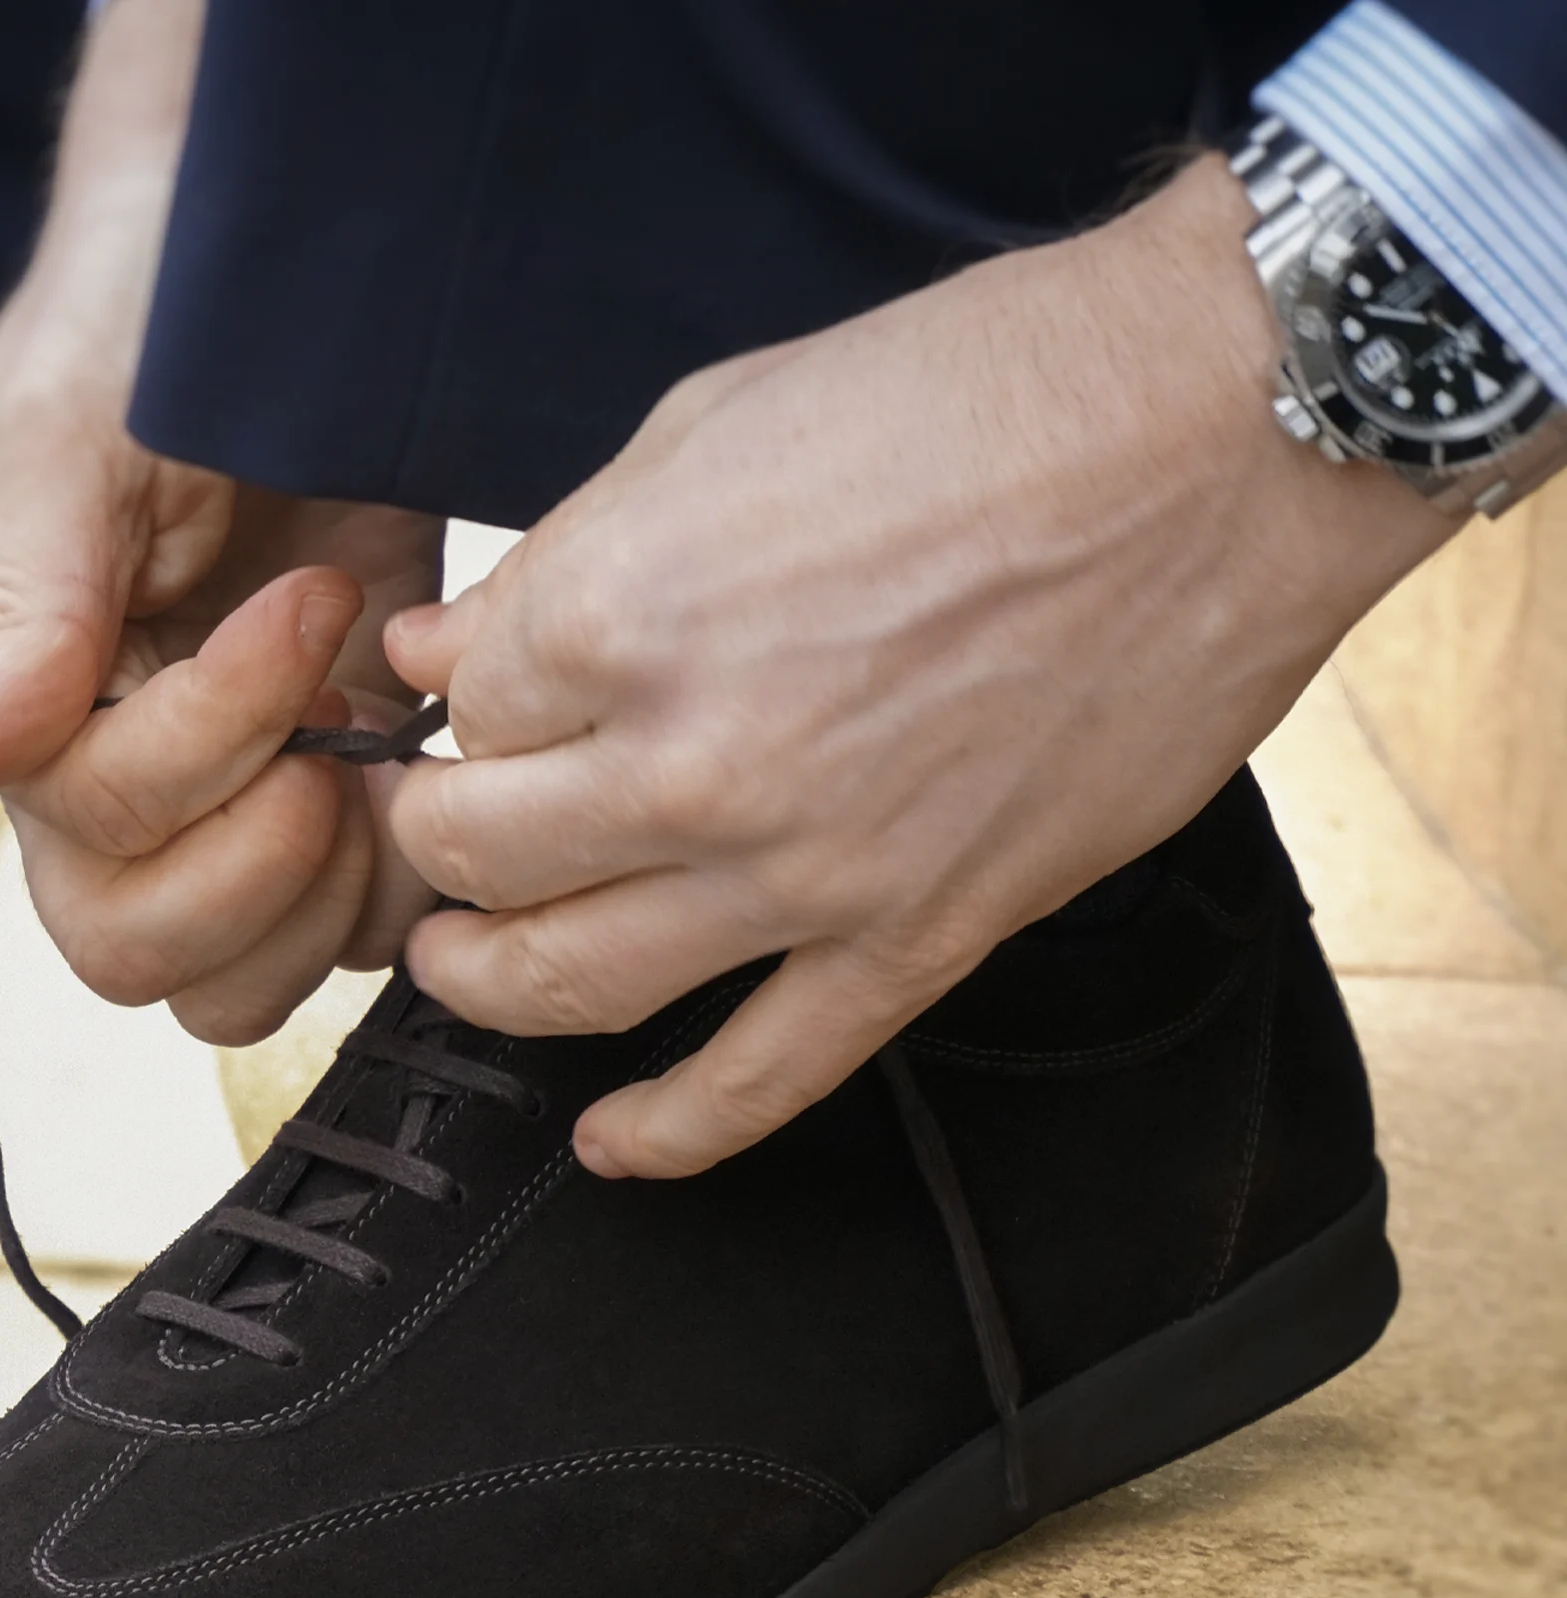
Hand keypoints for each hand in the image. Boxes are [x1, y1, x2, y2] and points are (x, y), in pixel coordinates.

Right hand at [0, 0, 442, 1041]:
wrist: (292, 297)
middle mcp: (96, 792)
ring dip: (328, 892)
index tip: (305, 603)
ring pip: (239, 980)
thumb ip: (17, 610)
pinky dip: (398, 883)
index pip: (93, 820)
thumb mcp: (62, 439)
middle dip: (258, 861)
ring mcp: (217, 815)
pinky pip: (353, 936)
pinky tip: (416, 765)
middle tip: (337, 732)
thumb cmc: (148, 340)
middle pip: (139, 950)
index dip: (214, 735)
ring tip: (374, 749)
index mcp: (8, 709)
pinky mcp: (326, 813)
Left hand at [384, 157, 1451, 1177]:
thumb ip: (562, 553)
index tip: (495, 692)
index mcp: (621, 610)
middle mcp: (690, 763)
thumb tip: (439, 646)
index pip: (469, 708)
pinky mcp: (919, 939)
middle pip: (482, 857)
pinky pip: (762, 1080)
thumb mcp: (721, 420)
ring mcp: (806, 873)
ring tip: (464, 963)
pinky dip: (670, 1132)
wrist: (1217, 446)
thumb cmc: (977, 394)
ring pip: (575, 984)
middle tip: (451, 823)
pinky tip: (608, 1143)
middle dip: (441, 838)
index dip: (469, 699)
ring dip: (487, 983)